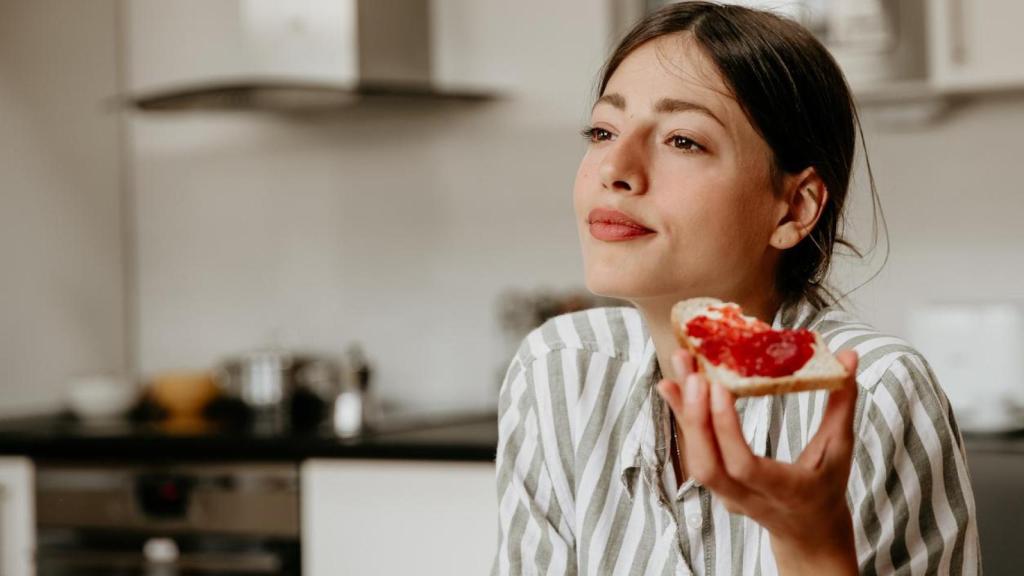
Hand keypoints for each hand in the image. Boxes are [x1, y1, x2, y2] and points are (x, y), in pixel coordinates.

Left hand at [656, 349, 859, 575]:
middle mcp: (747, 497)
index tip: (720, 388)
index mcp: (784, 491)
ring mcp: (726, 495)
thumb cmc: (826, 487)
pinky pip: (693, 452)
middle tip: (694, 373)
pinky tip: (672, 383)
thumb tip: (849, 356)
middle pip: (709, 466)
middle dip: (696, 418)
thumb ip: (842, 403)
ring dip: (683, 411)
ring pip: (695, 459)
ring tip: (680, 366)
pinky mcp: (714, 485)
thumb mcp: (840, 448)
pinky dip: (681, 417)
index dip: (727, 429)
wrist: (808, 533)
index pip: (744, 466)